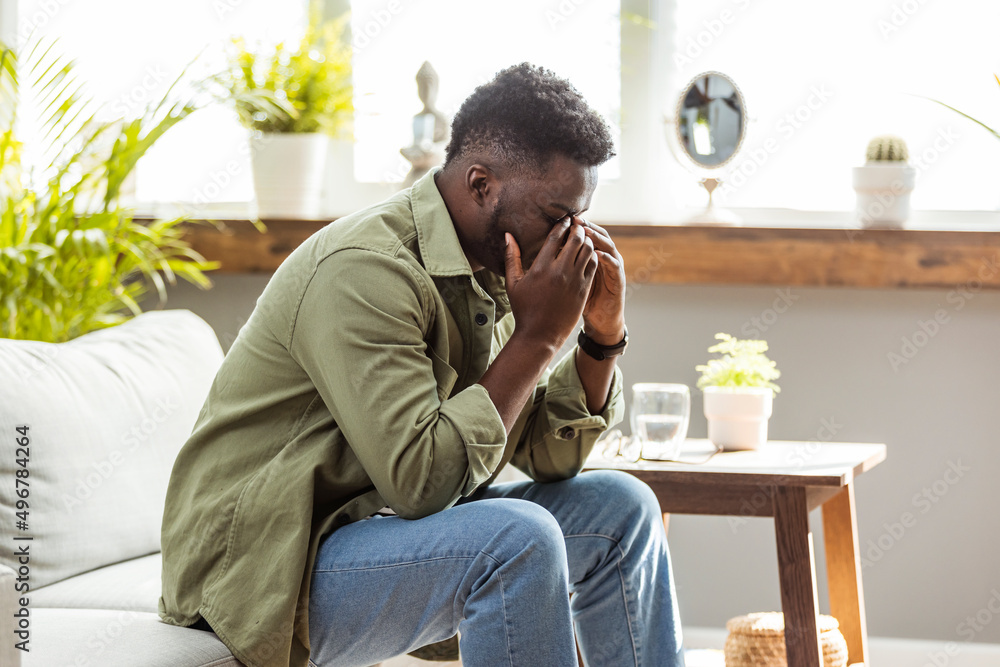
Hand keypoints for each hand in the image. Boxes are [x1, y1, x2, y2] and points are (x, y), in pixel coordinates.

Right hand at [504, 218, 598, 350]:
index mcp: (541, 268)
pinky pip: (593, 266)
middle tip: (577, 224)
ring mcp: (574, 281)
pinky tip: (589, 253)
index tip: (564, 219)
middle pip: (575, 240)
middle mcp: (559, 272)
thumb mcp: (513, 283)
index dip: (562, 225)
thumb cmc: (524, 309)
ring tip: (583, 237)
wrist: (540, 335)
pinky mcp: (584, 290)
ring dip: (587, 241)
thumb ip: (511, 257)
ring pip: (587, 251)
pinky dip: (593, 256)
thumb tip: (508, 235)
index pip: (555, 237)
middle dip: (578, 229)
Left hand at [571, 216, 625, 344]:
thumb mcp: (570, 280)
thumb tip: (542, 253)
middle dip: (586, 227)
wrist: (601, 320)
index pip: (583, 235)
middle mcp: (604, 257)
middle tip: (574, 219)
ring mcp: (612, 268)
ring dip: (597, 237)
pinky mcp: (618, 280)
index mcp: (590, 257)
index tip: (561, 220)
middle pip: (597, 235)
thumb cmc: (581, 301)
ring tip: (586, 231)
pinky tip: (597, 253)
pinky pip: (614, 265)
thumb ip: (561, 265)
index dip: (574, 227)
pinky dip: (607, 258)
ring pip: (608, 246)